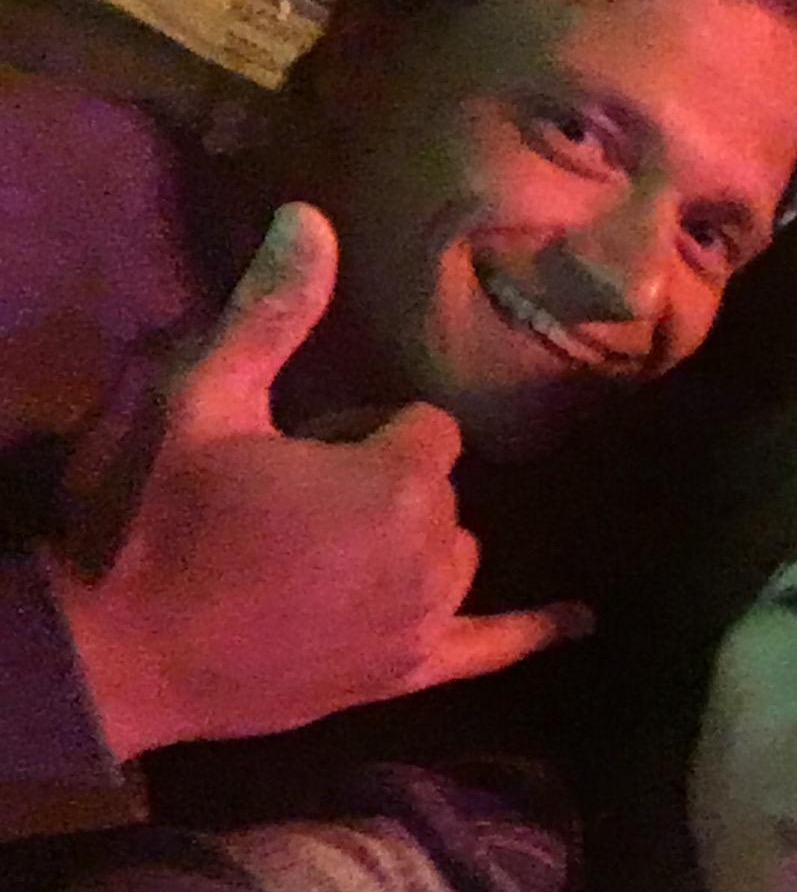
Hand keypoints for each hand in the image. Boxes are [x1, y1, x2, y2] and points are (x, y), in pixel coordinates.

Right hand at [51, 204, 592, 759]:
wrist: (120, 657)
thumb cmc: (157, 520)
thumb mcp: (200, 401)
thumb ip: (271, 314)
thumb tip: (314, 218)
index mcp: (399, 483)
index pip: (430, 427)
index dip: (368, 430)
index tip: (309, 446)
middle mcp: (433, 554)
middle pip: (444, 493)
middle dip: (389, 483)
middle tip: (300, 499)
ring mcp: (425, 621)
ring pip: (459, 555)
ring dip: (418, 541)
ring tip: (338, 546)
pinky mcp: (406, 673)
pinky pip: (491, 649)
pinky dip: (533, 632)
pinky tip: (581, 620)